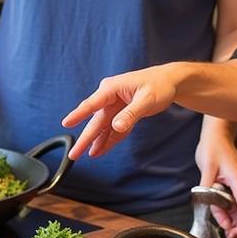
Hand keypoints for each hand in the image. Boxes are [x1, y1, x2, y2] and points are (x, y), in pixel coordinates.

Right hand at [62, 66, 181, 159]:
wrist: (170, 82)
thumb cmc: (159, 85)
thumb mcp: (147, 99)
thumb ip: (131, 113)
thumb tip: (116, 126)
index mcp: (112, 88)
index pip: (92, 104)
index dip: (78, 114)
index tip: (65, 123)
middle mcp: (110, 97)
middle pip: (96, 120)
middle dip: (85, 138)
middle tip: (74, 153)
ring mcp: (116, 106)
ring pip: (103, 127)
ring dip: (96, 141)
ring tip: (87, 156)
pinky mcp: (123, 114)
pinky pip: (114, 129)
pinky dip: (109, 140)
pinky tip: (101, 150)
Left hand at [195, 122, 236, 237]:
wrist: (218, 137)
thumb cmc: (212, 149)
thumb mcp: (206, 170)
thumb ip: (210, 194)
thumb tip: (216, 214)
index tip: (230, 234)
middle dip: (236, 226)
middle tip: (223, 231)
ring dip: (233, 219)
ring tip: (218, 217)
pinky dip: (233, 211)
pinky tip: (222, 211)